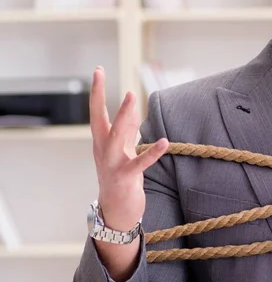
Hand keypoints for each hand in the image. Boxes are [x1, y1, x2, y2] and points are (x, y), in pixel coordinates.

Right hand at [90, 66, 168, 231]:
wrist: (116, 212)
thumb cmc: (120, 178)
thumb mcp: (123, 151)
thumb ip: (127, 131)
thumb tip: (133, 109)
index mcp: (102, 142)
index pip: (97, 112)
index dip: (97, 91)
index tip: (98, 70)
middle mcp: (103, 151)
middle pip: (100, 120)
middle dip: (102, 97)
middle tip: (105, 76)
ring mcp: (112, 164)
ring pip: (116, 137)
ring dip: (125, 117)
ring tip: (132, 97)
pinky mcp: (125, 178)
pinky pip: (139, 163)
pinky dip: (152, 152)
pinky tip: (164, 142)